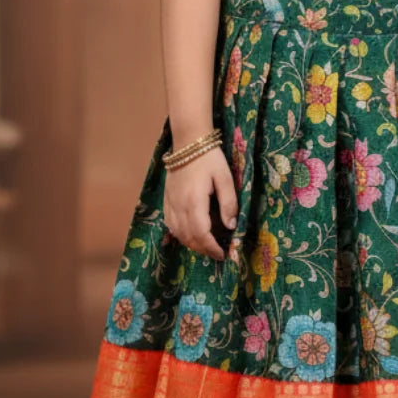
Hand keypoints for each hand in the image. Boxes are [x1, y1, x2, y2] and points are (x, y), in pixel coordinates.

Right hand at [163, 144, 238, 261]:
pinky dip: (180, 234)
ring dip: (192, 244)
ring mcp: (170, 204)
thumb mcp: (225, 178)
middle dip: (203, 249)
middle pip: (188, 238)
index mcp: (195, 202)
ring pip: (178, 233)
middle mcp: (179, 206)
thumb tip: (231, 226)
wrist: (188, 142)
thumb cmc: (209, 158)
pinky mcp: (167, 200)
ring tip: (206, 246)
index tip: (222, 254)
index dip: (211, 248)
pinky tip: (190, 234)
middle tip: (216, 253)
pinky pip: (170, 224)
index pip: (201, 234)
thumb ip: (229, 203)